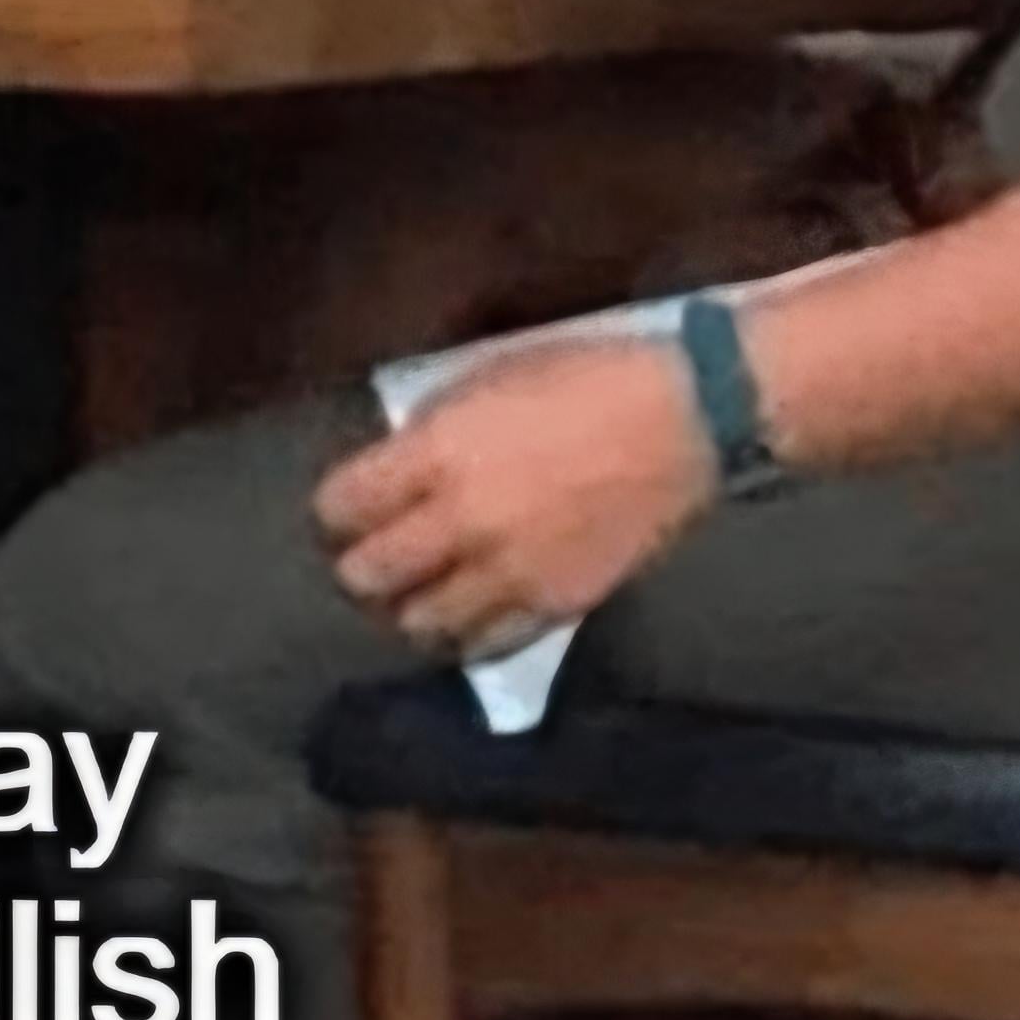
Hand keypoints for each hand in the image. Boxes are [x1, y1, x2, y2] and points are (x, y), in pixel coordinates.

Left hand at [314, 336, 717, 655]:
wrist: (687, 420)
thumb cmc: (589, 379)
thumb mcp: (491, 375)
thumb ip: (432, 427)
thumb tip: (395, 463)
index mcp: (439, 452)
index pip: (342, 506)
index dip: (332, 513)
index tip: (342, 512)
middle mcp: (462, 521)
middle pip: (367, 576)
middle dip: (358, 569)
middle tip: (370, 560)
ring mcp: (509, 572)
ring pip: (420, 624)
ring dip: (407, 610)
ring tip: (416, 596)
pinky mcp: (554, 606)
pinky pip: (485, 644)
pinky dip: (464, 636)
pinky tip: (466, 619)